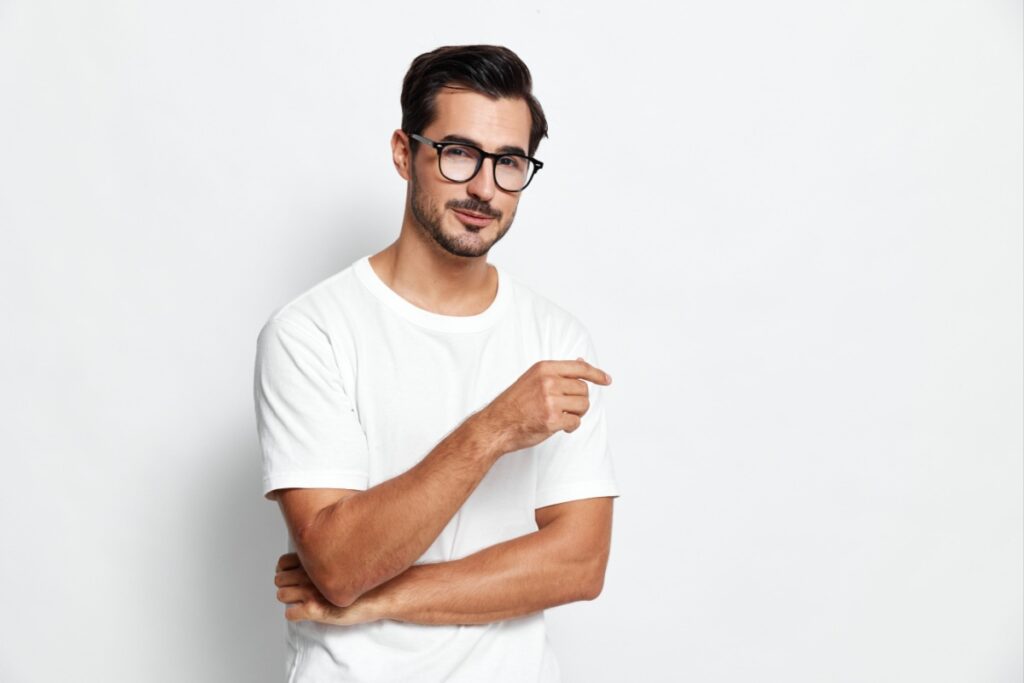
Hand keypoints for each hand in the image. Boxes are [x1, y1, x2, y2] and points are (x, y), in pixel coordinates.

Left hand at [274, 552, 383, 625]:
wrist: (381, 593)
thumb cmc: (367, 576)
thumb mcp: (347, 556)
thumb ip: (328, 554)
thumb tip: (319, 553)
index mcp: (315, 559)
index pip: (282, 562)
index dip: (285, 570)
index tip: (293, 575)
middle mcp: (309, 574)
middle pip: (279, 579)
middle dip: (286, 585)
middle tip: (298, 590)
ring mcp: (311, 591)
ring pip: (281, 595)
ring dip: (289, 599)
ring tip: (302, 601)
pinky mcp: (314, 610)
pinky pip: (290, 614)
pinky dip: (295, 614)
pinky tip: (306, 613)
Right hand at [478, 357, 610, 453]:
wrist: (496, 424)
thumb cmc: (513, 404)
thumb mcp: (533, 378)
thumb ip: (557, 372)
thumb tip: (581, 362)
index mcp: (544, 368)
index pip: (579, 367)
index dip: (597, 374)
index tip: (606, 380)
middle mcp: (548, 381)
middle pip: (584, 389)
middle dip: (579, 401)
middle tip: (566, 408)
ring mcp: (550, 400)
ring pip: (583, 405)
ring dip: (576, 414)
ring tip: (561, 417)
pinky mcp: (552, 419)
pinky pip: (575, 422)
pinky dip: (570, 427)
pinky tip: (559, 426)